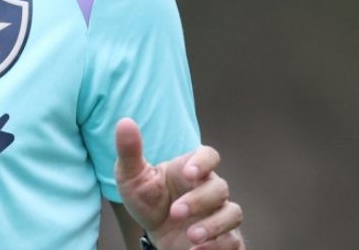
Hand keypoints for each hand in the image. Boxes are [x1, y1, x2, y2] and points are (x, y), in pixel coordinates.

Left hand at [114, 118, 242, 249]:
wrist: (155, 235)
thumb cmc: (147, 200)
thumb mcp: (131, 178)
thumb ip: (129, 152)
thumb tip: (125, 122)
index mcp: (190, 170)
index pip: (209, 155)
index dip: (204, 162)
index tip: (189, 173)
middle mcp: (209, 190)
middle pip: (220, 187)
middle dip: (199, 200)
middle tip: (175, 212)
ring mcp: (219, 214)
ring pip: (232, 213)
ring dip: (214, 225)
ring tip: (191, 236)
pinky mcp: (224, 238)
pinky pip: (233, 240)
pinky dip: (218, 246)